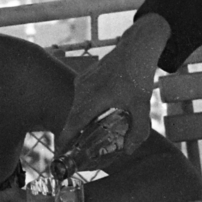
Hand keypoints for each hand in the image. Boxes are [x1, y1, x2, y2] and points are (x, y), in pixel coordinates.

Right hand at [59, 14, 170, 153]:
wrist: (136, 48)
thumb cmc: (138, 75)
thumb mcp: (142, 106)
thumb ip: (138, 131)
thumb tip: (128, 150)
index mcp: (93, 98)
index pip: (73, 124)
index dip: (64, 140)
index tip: (59, 153)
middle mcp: (83, 90)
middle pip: (73, 118)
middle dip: (72, 135)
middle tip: (74, 150)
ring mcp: (82, 81)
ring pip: (76, 107)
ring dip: (79, 121)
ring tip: (85, 135)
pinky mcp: (85, 76)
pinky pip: (80, 97)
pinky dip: (83, 108)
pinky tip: (95, 114)